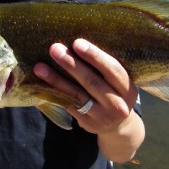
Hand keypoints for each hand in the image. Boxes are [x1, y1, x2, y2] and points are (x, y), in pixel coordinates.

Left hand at [34, 39, 144, 161]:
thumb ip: (105, 67)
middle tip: (54, 48)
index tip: (77, 42)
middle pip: (92, 81)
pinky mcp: (88, 124)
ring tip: (40, 67)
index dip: (95, 56)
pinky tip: (41, 84)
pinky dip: (54, 94)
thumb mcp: (118, 82)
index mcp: (128, 88)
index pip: (112, 69)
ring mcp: (102, 116)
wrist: (118, 126)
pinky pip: (68, 106)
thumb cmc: (114, 93)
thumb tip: (77, 42)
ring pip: (76, 95)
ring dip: (56, 79)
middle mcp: (118, 104)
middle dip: (71, 64)